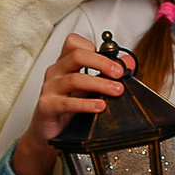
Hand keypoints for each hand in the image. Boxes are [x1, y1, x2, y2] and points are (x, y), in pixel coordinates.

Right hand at [10, 32, 130, 174]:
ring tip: (115, 90)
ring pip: (74, 79)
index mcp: (64, 64)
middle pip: (77, 55)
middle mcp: (56, 72)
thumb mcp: (88, 88)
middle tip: (118, 72)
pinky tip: (99, 106)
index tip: (111, 59)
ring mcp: (50, 88)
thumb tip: (128, 62)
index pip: (74, 43)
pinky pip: (66, 103)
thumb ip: (105, 73)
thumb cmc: (65, 107)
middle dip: (102, 62)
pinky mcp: (47, 106)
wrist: (47, 132)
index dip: (93, 47)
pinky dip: (85, 104)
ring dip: (99, 83)